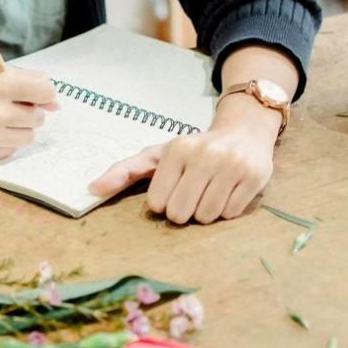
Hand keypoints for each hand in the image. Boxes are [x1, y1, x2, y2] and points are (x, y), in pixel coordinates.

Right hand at [0, 66, 58, 163]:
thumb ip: (22, 81)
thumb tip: (56, 102)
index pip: (46, 90)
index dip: (43, 91)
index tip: (35, 92)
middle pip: (39, 116)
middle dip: (28, 110)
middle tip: (5, 105)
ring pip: (28, 136)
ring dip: (18, 128)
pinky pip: (10, 150)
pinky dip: (3, 141)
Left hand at [89, 95, 280, 223]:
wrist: (245, 131)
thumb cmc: (195, 149)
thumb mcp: (159, 155)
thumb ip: (125, 171)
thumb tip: (91, 189)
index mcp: (178, 148)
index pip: (157, 202)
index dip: (164, 202)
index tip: (173, 188)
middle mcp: (205, 155)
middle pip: (181, 213)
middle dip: (184, 210)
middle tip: (192, 194)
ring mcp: (232, 166)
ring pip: (207, 217)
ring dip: (206, 211)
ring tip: (211, 190)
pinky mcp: (255, 177)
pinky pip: (230, 214)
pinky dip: (227, 209)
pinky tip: (228, 191)